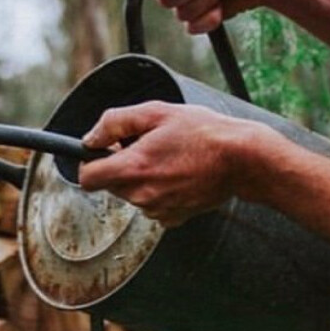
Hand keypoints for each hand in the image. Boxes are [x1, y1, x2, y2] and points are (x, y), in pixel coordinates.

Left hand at [80, 102, 268, 226]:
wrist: (241, 159)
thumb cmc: (202, 131)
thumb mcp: (155, 112)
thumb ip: (114, 123)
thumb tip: (90, 139)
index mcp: (132, 168)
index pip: (87, 178)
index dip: (91, 163)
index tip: (104, 152)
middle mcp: (141, 195)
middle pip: (111, 186)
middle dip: (121, 167)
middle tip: (148, 147)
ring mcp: (157, 210)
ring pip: (133, 196)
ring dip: (142, 180)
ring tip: (170, 159)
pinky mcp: (173, 218)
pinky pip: (154, 206)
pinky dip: (160, 193)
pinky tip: (179, 176)